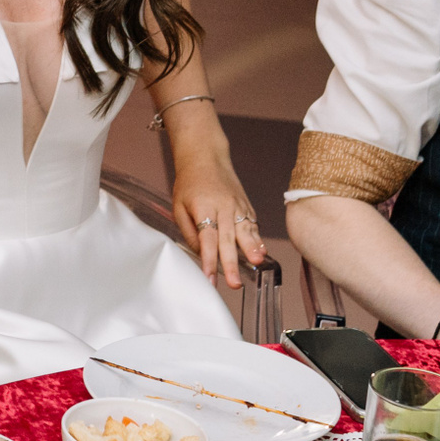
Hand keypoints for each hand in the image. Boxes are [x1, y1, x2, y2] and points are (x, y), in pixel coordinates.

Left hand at [170, 151, 267, 289]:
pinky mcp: (246, 205)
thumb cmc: (189, 183)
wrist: (205, 157)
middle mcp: (223, 207)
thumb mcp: (178, 206)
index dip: (208, 260)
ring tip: (256, 264)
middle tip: (234, 283)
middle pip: (228, 239)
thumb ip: (189, 231)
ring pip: (245, 231)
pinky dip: (258, 239)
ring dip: (252, 249)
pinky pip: (253, 225)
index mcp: (203, 207)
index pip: (207, 238)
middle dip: (231, 263)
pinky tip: (261, 252)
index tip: (210, 278)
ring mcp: (237, 205)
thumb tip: (200, 253)